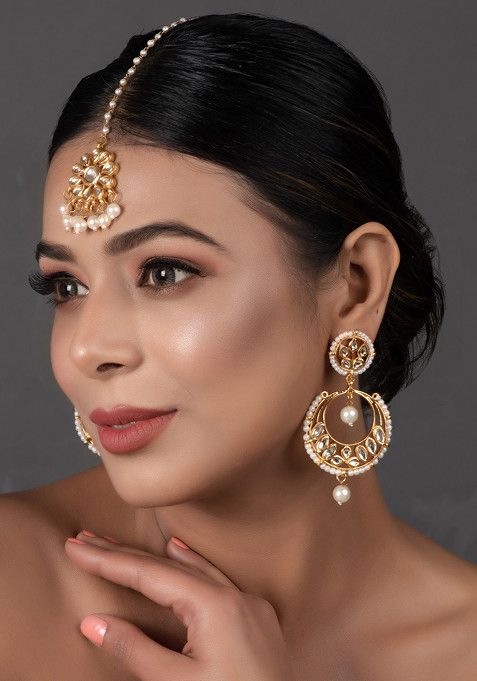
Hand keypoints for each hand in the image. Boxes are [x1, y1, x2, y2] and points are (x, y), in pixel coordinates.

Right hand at [65, 531, 292, 680]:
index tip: (77, 547)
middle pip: (169, 568)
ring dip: (157, 560)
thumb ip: (135, 650)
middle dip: (126, 556)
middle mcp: (236, 597)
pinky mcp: (259, 621)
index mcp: (215, 606)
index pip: (149, 575)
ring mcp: (251, 607)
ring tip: (125, 545)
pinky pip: (219, 583)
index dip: (108, 560)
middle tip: (89, 540)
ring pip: (195, 571)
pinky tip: (183, 558)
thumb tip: (93, 623)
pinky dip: (193, 569)